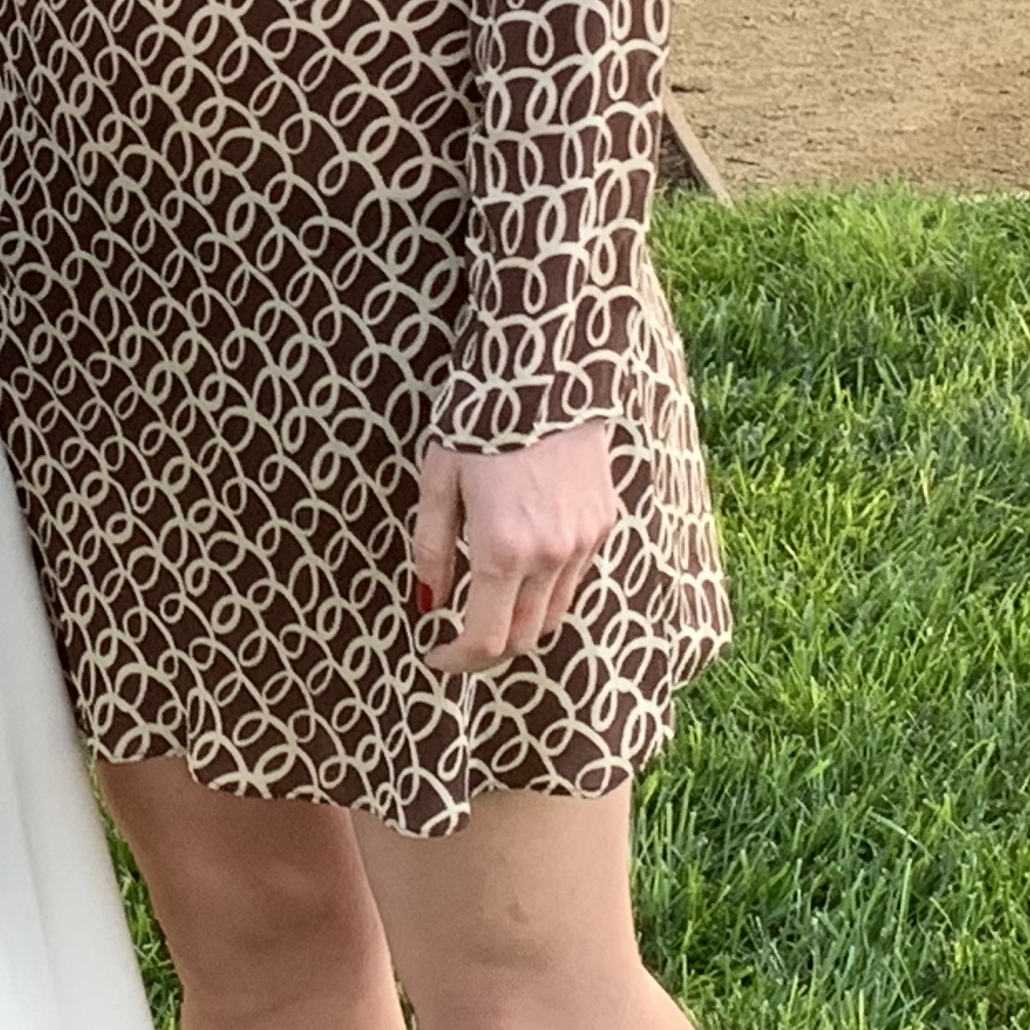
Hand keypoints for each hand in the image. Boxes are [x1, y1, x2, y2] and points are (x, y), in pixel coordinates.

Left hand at [411, 421, 617, 673]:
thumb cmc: (478, 419)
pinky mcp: (604, 521)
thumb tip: (426, 601)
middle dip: (487, 649)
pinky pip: (575, 577)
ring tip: (487, 601)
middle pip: (524, 638)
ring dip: (520, 621)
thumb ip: (433, 548)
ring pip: (554, 613)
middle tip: (456, 636)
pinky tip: (522, 562)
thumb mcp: (438, 479)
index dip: (456, 660)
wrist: (545, 369)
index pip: (485, 640)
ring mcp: (584, 541)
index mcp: (502, 549)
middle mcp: (551, 556)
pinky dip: (547, 588)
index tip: (434, 656)